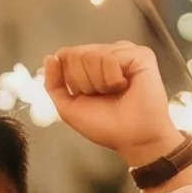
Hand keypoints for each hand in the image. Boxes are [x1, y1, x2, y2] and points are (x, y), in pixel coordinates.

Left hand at [40, 43, 189, 169]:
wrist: (133, 139)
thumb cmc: (107, 127)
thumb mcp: (69, 107)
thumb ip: (54, 83)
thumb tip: (50, 57)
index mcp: (93, 65)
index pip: (66, 55)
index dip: (72, 79)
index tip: (88, 96)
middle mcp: (108, 54)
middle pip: (76, 54)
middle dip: (84, 82)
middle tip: (104, 96)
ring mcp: (125, 53)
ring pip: (92, 55)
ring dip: (99, 83)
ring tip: (116, 93)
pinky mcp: (140, 55)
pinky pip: (109, 58)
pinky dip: (112, 79)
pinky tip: (125, 87)